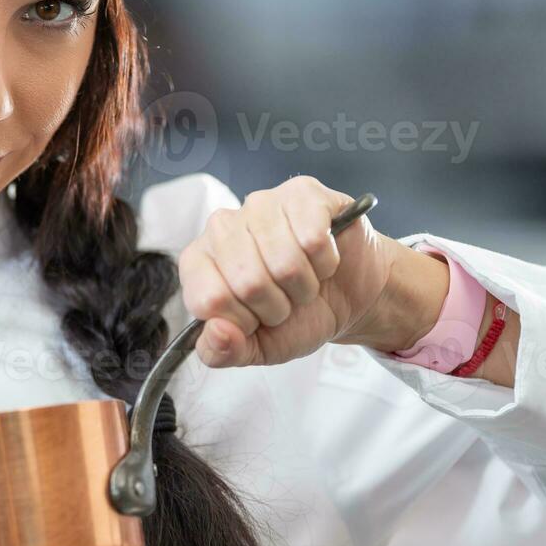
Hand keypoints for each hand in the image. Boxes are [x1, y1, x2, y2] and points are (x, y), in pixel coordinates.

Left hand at [180, 176, 410, 367]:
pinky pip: (314, 238)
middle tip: (285, 299)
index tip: (255, 319)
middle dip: (277, 305)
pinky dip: (326, 262)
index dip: (242, 321)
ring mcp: (261, 204)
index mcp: (198, 262)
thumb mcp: (255, 347)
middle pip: (248, 282)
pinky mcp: (301, 193)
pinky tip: (322, 258)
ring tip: (303, 279)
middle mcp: (222, 226)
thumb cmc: (295, 316)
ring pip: (284, 261)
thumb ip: (223, 351)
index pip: (209, 299)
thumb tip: (218, 333)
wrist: (348, 298)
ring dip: (304, 285)